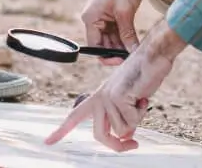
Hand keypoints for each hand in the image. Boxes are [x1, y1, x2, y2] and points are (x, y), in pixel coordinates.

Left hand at [45, 20, 185, 151]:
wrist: (153, 56)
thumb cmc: (143, 77)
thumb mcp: (130, 102)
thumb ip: (122, 118)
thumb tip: (125, 136)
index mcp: (98, 97)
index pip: (75, 116)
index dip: (62, 130)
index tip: (48, 142)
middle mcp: (99, 97)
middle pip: (99, 135)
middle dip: (118, 146)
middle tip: (133, 144)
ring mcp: (107, 97)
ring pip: (121, 130)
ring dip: (136, 119)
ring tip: (140, 99)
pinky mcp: (118, 97)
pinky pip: (132, 122)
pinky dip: (142, 112)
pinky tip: (143, 96)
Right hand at [80, 0, 150, 65]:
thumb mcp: (125, 12)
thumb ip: (127, 34)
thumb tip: (131, 53)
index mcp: (91, 18)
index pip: (95, 46)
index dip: (108, 57)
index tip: (123, 61)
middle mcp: (94, 19)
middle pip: (104, 44)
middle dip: (118, 52)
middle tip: (134, 57)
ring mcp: (104, 17)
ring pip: (112, 39)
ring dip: (123, 45)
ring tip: (137, 50)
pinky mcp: (114, 14)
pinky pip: (118, 32)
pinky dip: (127, 37)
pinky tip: (137, 42)